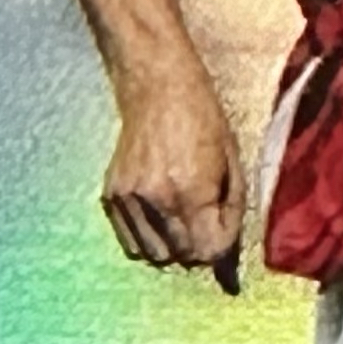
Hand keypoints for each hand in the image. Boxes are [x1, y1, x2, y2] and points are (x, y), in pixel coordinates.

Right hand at [102, 64, 246, 290]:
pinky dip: (148, 240)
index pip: (208, 249)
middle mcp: (155, 199)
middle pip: (181, 257)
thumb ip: (232, 209)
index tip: (224, 222)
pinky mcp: (110, 196)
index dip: (223, 242)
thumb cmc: (202, 118)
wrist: (157, 86)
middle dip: (199, 248)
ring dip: (173, 248)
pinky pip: (129, 242)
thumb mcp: (231, 160)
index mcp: (190, 189)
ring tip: (182, 222)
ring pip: (153, 256)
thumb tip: (227, 254)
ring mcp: (127, 199)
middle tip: (205, 222)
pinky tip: (160, 217)